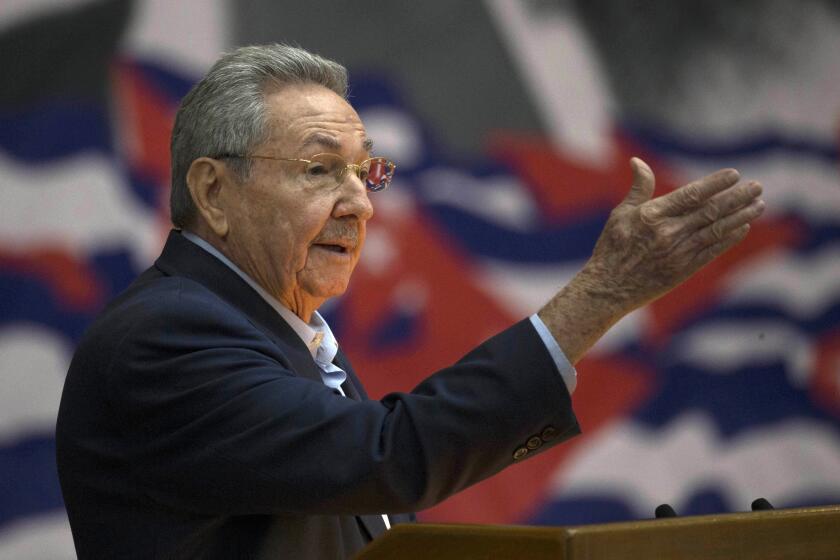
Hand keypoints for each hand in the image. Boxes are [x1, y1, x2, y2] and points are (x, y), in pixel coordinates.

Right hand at [581, 157, 764, 311]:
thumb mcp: (621, 214)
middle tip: (757, 187)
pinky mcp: (683, 270)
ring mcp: (677, 252)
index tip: (734, 174)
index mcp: (652, 215)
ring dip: (740, 216)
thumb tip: (636, 161)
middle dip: (737, 198)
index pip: (691, 195)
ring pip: (716, 230)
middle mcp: (668, 232)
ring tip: (759, 205)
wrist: (608, 288)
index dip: (715, 184)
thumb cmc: (612, 247)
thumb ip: (638, 188)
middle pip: (710, 211)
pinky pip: (712, 251)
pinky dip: (729, 238)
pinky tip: (743, 228)